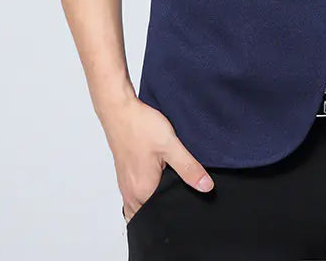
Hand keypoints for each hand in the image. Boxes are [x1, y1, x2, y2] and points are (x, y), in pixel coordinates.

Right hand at [99, 95, 214, 222]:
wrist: (119, 110)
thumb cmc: (140, 126)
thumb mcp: (171, 146)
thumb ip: (189, 168)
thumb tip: (205, 186)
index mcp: (142, 192)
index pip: (161, 215)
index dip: (176, 208)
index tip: (187, 198)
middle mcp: (130, 193)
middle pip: (150, 213)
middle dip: (165, 206)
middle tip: (180, 187)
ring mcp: (125, 184)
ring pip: (142, 203)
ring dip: (155, 197)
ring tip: (169, 180)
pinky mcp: (125, 174)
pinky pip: (136, 192)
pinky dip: (147, 189)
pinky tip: (158, 174)